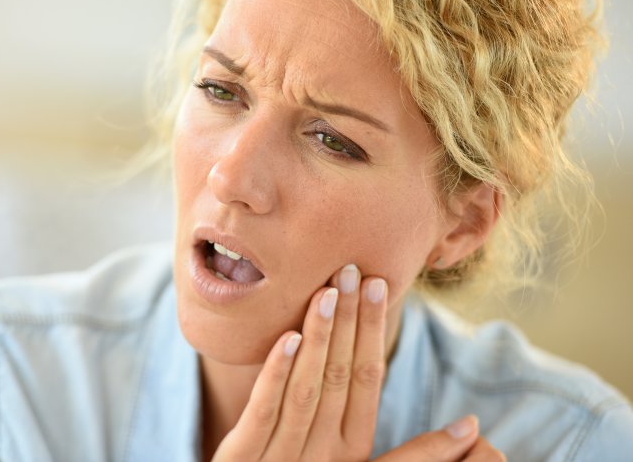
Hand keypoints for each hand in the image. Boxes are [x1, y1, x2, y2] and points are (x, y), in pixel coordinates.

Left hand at [211, 264, 505, 460]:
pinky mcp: (242, 461)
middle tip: (354, 270)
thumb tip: (470, 428)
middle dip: (349, 322)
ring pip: (307, 390)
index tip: (379, 284)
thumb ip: (400, 447)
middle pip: (340, 377)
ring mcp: (283, 458)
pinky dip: (276, 374)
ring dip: (320, 338)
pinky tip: (288, 336)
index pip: (367, 381)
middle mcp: (325, 454)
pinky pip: (262, 412)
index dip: (373, 332)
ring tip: (329, 291)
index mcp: (353, 451)